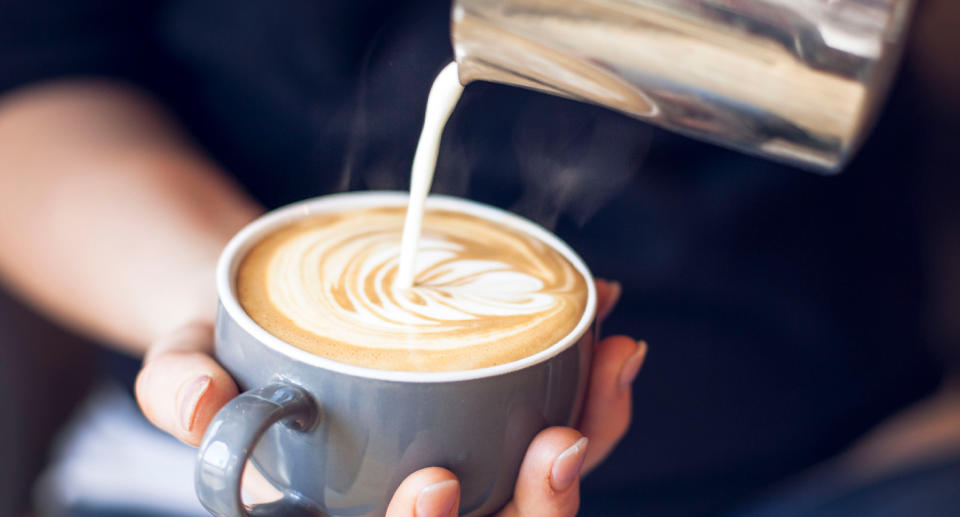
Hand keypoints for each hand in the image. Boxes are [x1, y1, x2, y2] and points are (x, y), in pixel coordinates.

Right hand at [134, 279, 646, 514]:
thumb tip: (206, 404)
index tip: (430, 483)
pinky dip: (595, 389)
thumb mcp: (181, 364)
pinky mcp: (496, 427)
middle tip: (560, 440)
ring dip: (596, 429)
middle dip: (544, 504)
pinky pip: (565, 430)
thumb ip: (179, 388)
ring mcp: (468, 470)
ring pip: (550, 492)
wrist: (265, 319)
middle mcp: (417, 505)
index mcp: (346, 515)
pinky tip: (606, 333)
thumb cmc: (226, 357)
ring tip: (613, 355)